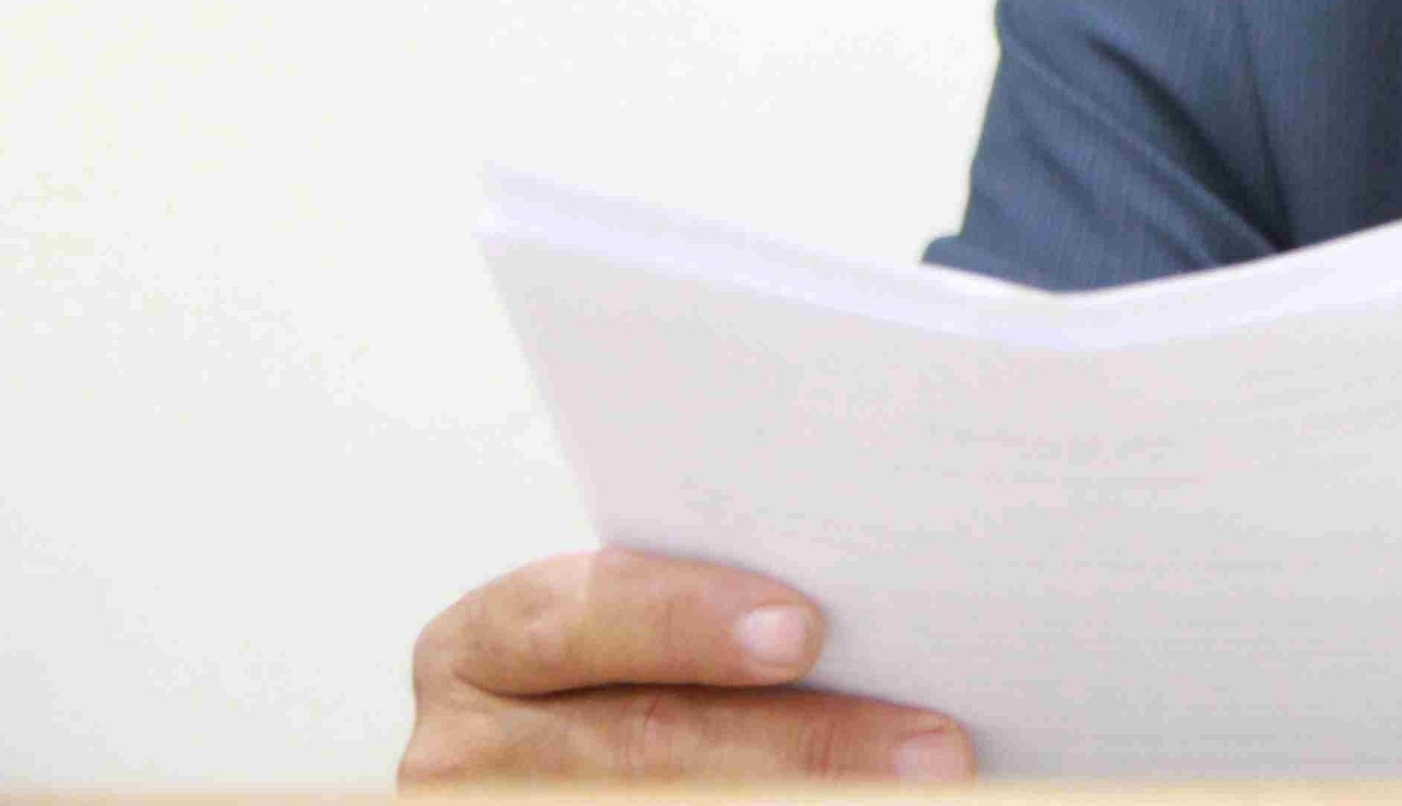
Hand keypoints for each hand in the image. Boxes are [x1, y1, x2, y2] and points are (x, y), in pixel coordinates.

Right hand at [401, 549, 973, 782]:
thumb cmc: (654, 682)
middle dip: (807, 747)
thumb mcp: (652, 640)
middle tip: (936, 748)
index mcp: (488, 645)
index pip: (581, 616)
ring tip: (923, 789)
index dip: (688, 621)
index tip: (805, 631)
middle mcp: (465, 752)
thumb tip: (874, 616)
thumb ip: (736, 614)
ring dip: (810, 801)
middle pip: (647, 747)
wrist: (590, 767)